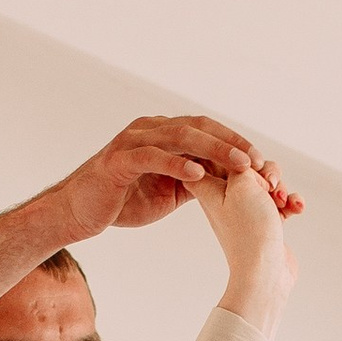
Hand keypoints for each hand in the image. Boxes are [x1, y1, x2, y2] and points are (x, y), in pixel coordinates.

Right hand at [47, 116, 302, 248]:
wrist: (78, 213)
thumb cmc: (122, 201)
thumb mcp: (167, 191)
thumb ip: (194, 180)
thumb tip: (226, 182)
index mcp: (163, 135)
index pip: (207, 131)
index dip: (236, 144)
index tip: (262, 163)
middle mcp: (150, 130)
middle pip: (199, 128)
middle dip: (233, 144)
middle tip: (259, 162)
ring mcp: (133, 141)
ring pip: (181, 137)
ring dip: (215, 150)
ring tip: (240, 166)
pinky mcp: (118, 160)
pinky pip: (152, 157)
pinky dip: (177, 164)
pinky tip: (198, 175)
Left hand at [192, 166, 298, 334]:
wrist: (264, 272)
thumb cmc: (248, 231)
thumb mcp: (241, 184)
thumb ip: (241, 163)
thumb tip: (247, 160)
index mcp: (208, 188)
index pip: (209, 156)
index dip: (229, 152)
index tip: (246, 162)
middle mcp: (224, 198)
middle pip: (246, 166)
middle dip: (266, 172)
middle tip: (270, 186)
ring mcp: (244, 210)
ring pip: (266, 182)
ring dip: (281, 188)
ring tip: (283, 202)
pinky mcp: (263, 220)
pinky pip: (278, 200)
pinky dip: (289, 202)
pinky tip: (296, 209)